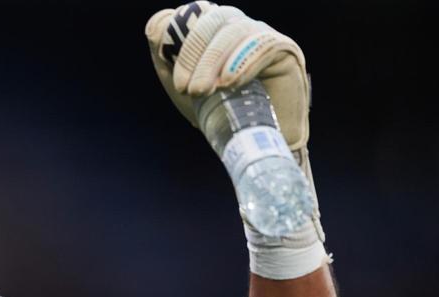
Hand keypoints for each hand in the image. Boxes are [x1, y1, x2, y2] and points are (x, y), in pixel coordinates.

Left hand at [144, 2, 308, 151]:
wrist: (255, 141)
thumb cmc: (220, 112)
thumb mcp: (184, 84)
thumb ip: (165, 55)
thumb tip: (154, 28)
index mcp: (210, 31)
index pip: (190, 14)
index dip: (176, 37)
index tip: (177, 80)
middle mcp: (236, 26)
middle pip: (212, 19)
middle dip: (193, 54)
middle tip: (186, 90)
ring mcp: (260, 34)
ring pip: (233, 30)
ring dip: (213, 61)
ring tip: (202, 92)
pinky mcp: (284, 48)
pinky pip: (262, 43)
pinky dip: (242, 61)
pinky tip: (230, 83)